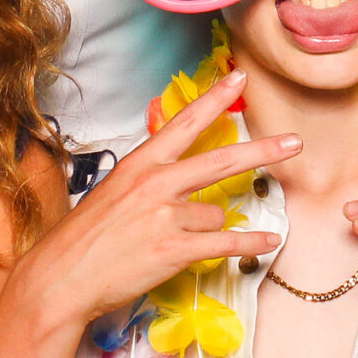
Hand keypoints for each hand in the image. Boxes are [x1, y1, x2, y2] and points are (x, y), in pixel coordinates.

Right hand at [16, 72, 287, 330]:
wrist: (62, 278)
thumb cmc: (85, 238)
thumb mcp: (113, 190)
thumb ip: (148, 174)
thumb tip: (177, 161)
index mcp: (139, 164)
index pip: (184, 123)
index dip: (215, 99)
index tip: (240, 79)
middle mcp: (156, 184)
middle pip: (222, 160)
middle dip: (264, 149)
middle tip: (295, 142)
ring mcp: (167, 217)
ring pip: (216, 213)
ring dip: (206, 227)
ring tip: (172, 241)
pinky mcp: (175, 249)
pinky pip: (226, 242)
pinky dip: (251, 243)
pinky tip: (269, 240)